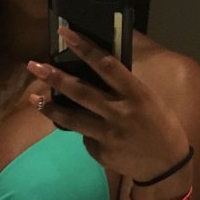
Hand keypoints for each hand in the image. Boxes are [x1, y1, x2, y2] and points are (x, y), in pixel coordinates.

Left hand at [27, 28, 188, 183]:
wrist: (166, 165)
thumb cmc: (159, 124)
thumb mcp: (147, 99)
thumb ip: (122, 87)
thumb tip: (94, 72)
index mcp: (136, 93)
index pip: (106, 64)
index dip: (84, 47)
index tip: (64, 34)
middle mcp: (120, 112)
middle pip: (81, 92)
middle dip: (55, 78)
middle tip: (34, 66)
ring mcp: (108, 135)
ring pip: (72, 119)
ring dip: (51, 107)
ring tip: (33, 98)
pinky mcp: (101, 153)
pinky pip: (85, 137)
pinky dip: (82, 131)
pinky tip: (88, 131)